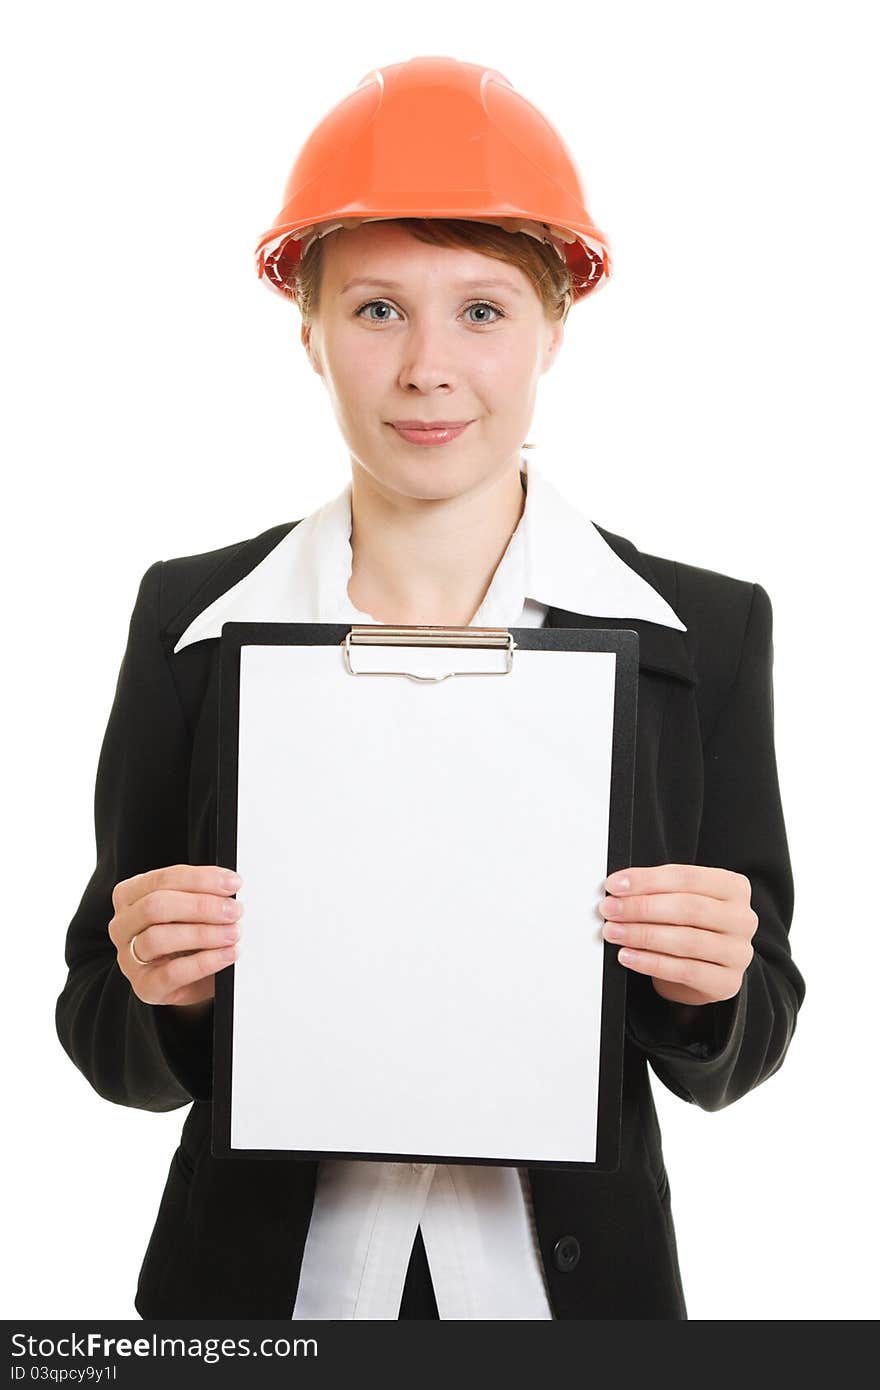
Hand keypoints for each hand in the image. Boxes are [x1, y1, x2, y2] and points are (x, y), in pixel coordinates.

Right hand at [109, 864, 242, 1007]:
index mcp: (129, 896)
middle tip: (234, 910)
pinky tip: (227, 954)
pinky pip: (172, 973)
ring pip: (158, 938)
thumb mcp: (190, 909)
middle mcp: (123, 926)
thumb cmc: (188, 937)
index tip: (232, 883)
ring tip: (233, 932)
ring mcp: (129, 958)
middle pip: (155, 906)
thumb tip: (228, 886)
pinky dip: (205, 962)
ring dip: (203, 933)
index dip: (200, 879)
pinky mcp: (145, 986)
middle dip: (201, 906)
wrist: (192, 978)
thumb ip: (202, 894)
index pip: (162, 880)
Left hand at [599, 863, 757, 1006]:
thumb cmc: (689, 927)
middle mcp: (742, 918)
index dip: (647, 880)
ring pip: (686, 940)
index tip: (615, 885)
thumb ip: (657, 890)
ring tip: (613, 932)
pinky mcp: (727, 982)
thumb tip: (619, 888)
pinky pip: (685, 971)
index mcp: (733, 887)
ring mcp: (739, 952)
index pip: (687, 877)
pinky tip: (628, 956)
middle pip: (687, 908)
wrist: (703, 970)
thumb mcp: (679, 901)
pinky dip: (651, 962)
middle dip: (641, 908)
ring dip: (642, 935)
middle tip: (610, 910)